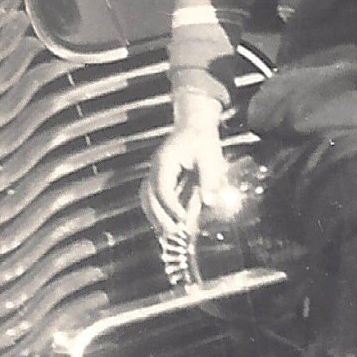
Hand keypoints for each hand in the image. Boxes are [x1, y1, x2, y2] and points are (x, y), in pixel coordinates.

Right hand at [146, 114, 229, 232]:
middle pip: (149, 196)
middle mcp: (156, 167)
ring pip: (147, 198)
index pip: (162, 188)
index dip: (171, 206)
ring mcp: (155, 172)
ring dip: (155, 216)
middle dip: (159, 216)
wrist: (195, 123)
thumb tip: (209, 201)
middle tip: (173, 232)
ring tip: (166, 233)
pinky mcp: (160, 177)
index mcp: (165, 161)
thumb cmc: (201, 138)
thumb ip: (208, 179)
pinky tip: (166, 223)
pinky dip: (157, 210)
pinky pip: (153, 196)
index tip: (183, 219)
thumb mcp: (209, 156)